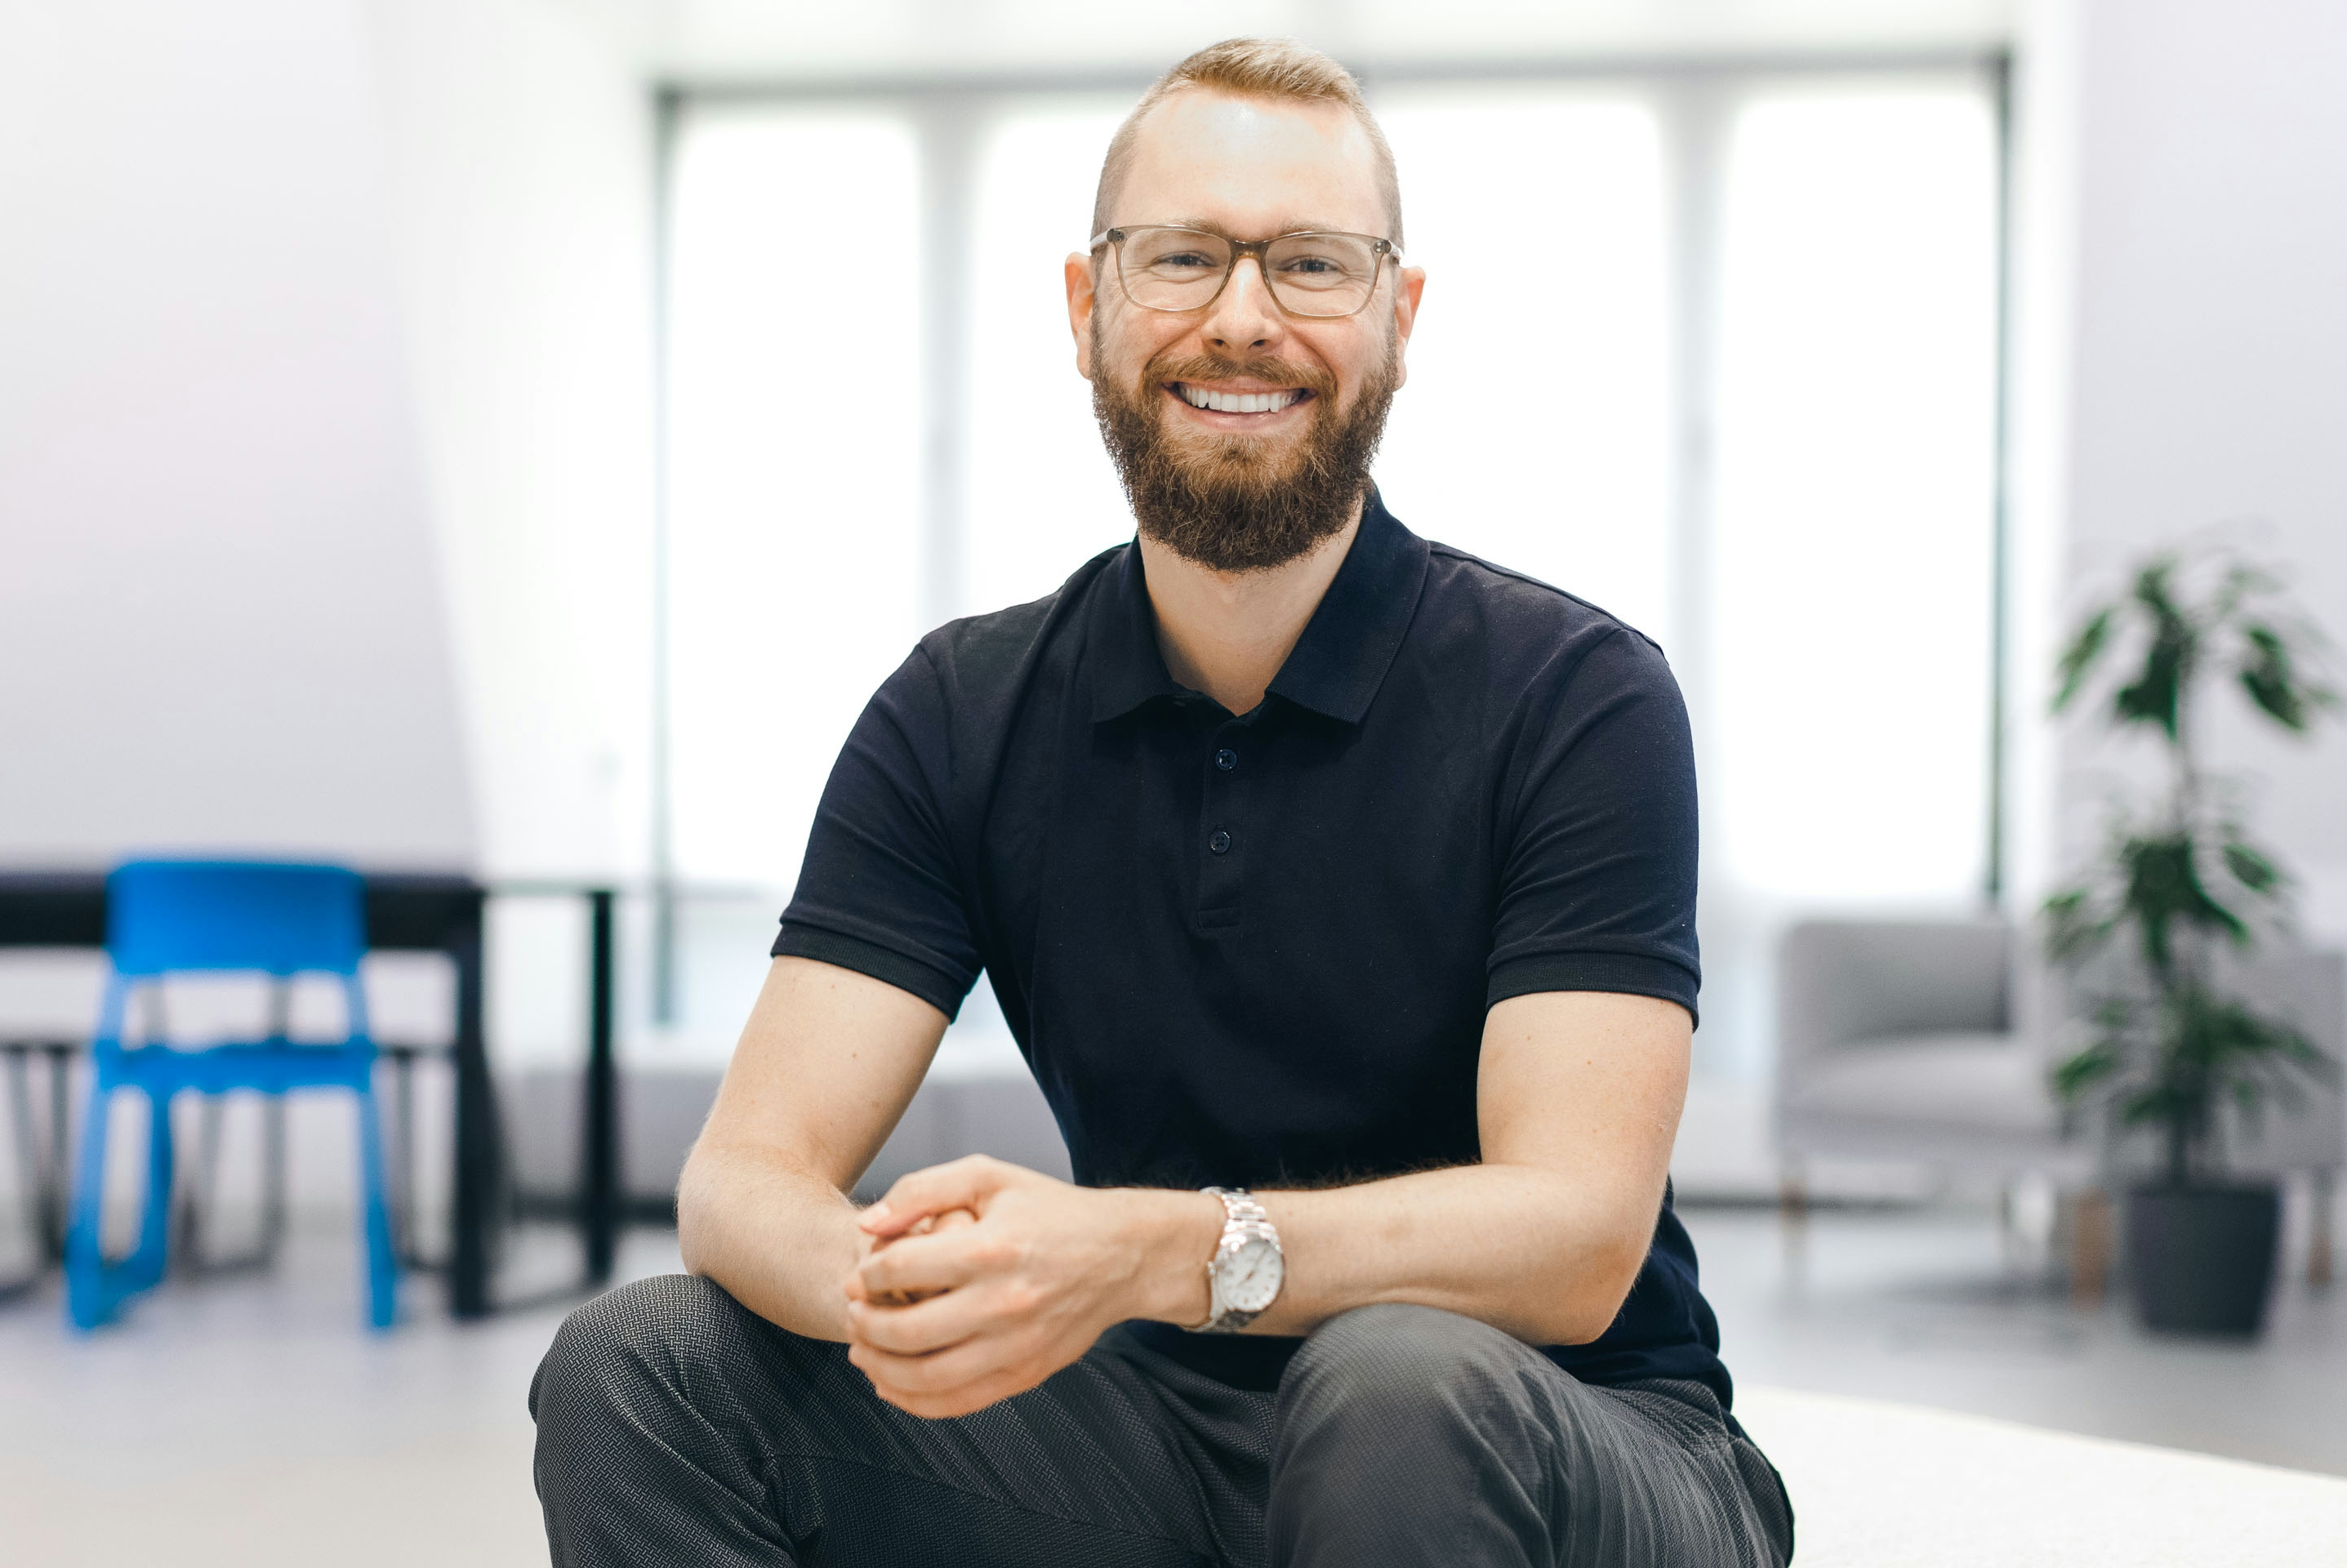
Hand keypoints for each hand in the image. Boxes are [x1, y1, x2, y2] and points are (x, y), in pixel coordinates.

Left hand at [842, 1155, 1213, 1418]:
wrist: (1121, 1254)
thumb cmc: (1050, 1210)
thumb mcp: (987, 1177)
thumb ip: (920, 1190)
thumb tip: (867, 1225)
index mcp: (991, 1248)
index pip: (899, 1270)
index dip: (865, 1276)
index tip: (859, 1277)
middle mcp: (1004, 1303)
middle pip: (905, 1332)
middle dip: (863, 1326)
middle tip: (852, 1315)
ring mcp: (1017, 1345)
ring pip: (926, 1379)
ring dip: (880, 1369)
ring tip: (862, 1351)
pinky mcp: (1026, 1373)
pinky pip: (958, 1403)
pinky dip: (914, 1401)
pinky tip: (891, 1383)